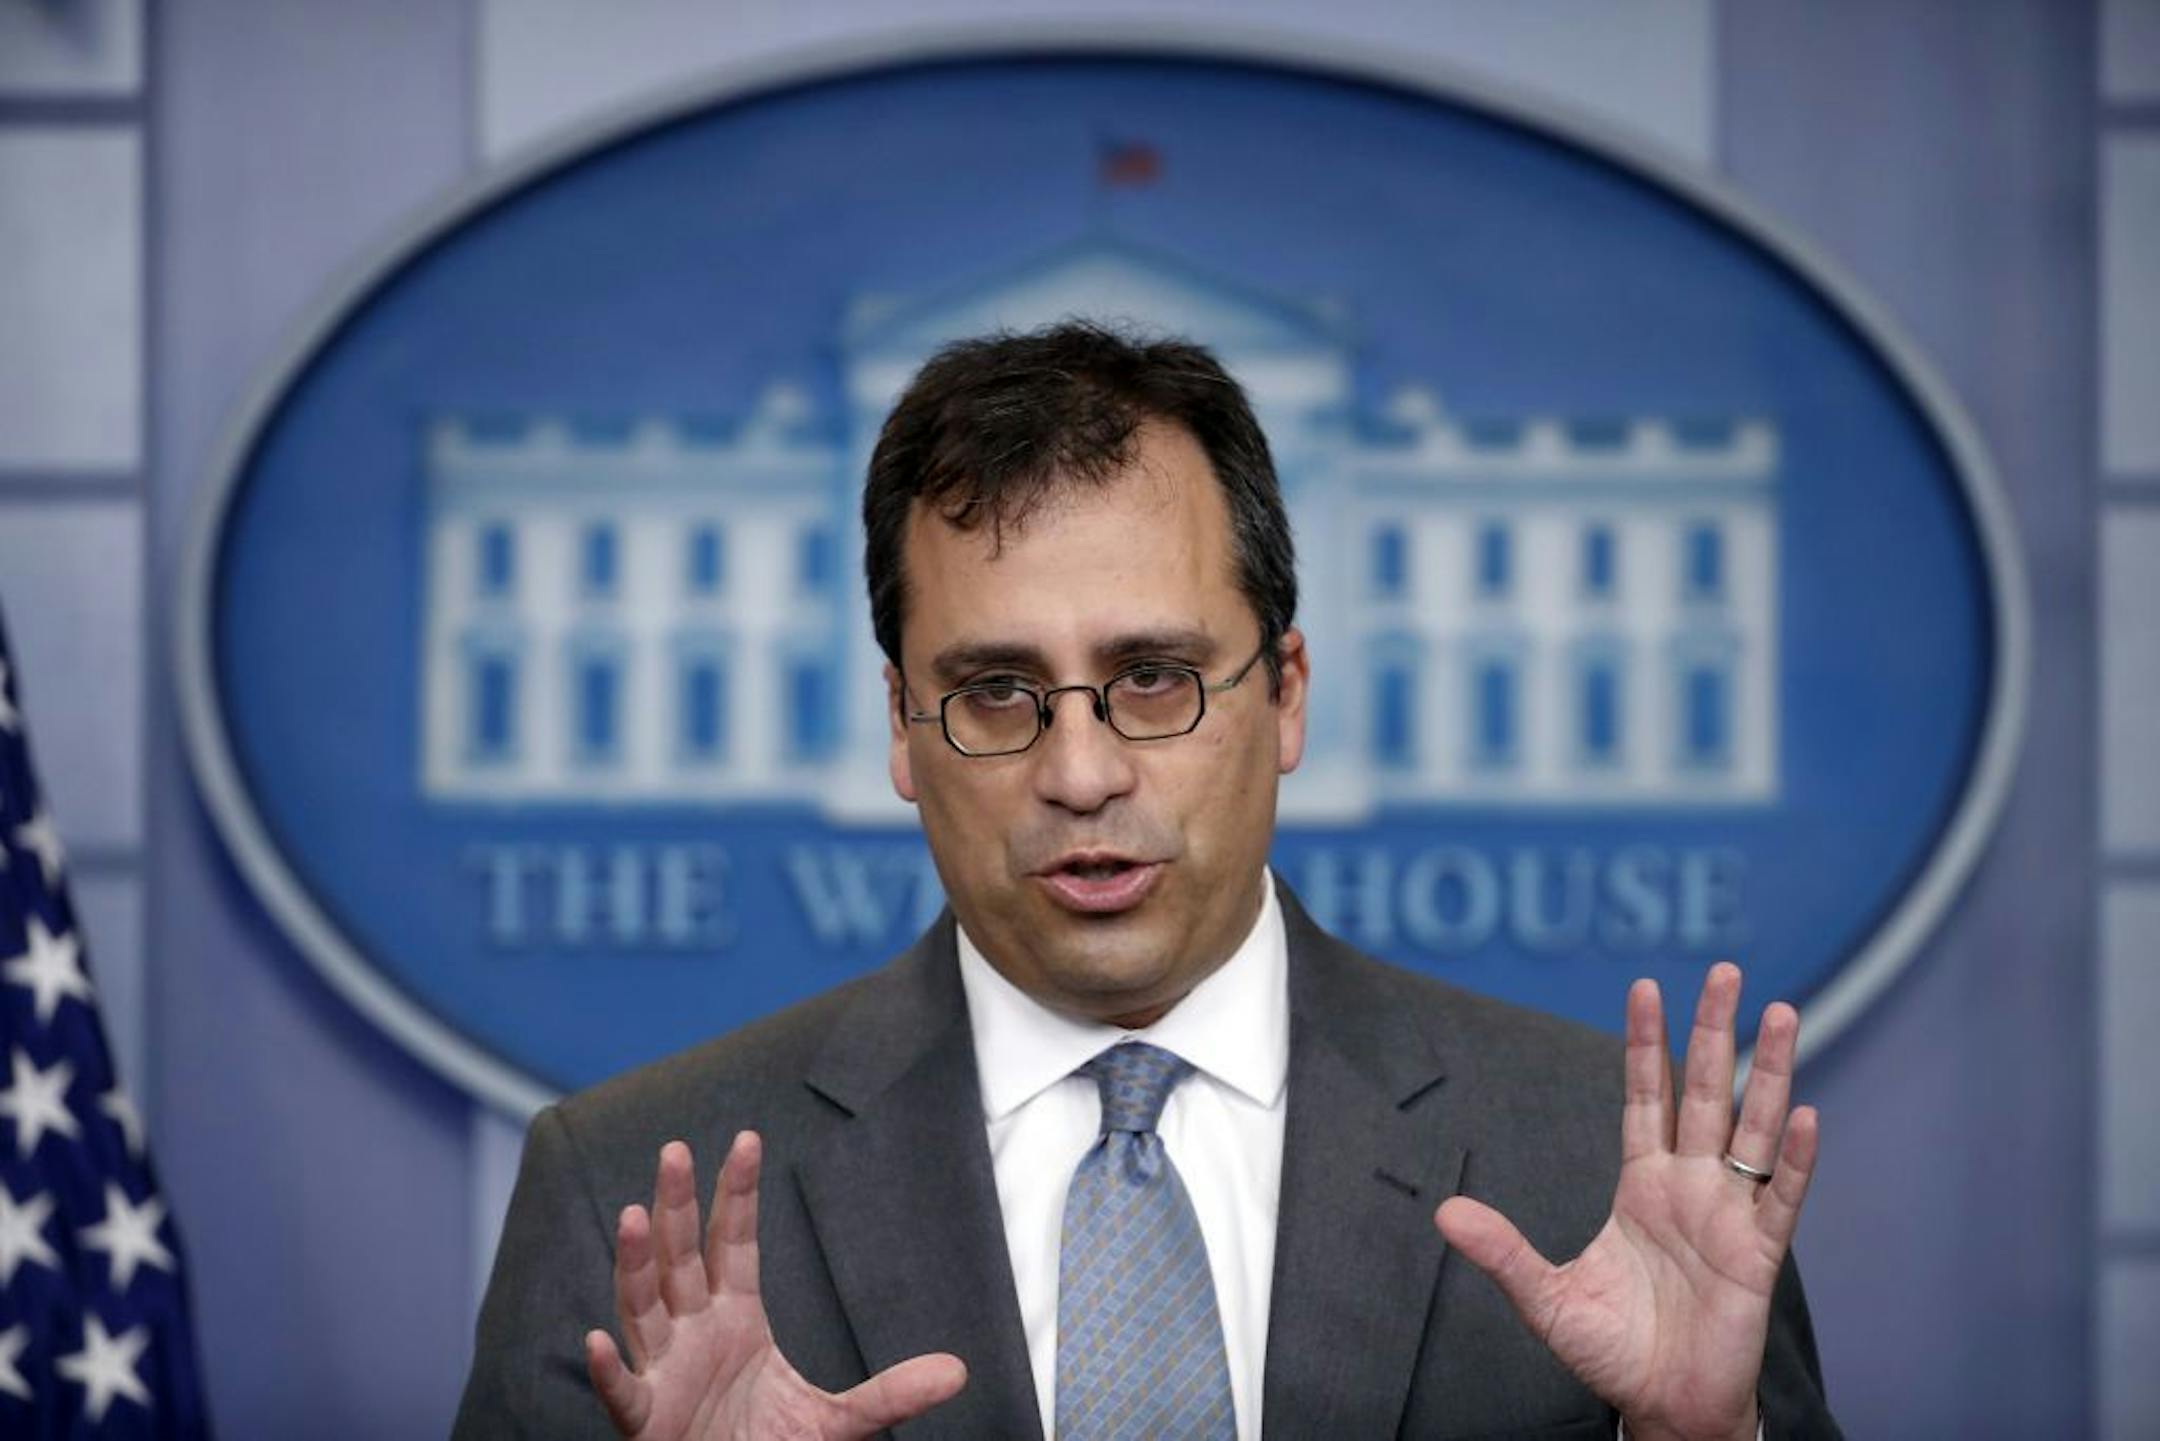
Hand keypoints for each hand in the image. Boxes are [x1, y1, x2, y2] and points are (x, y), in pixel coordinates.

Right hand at [586, 1132, 967, 1438]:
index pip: (735, 1243)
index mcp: (736, 1319)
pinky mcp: (648, 1421)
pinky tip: (597, 1339)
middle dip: (678, 1205)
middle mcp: (694, 1333)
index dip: (738, 1194)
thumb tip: (959, 1371)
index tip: (748, 1140)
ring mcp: (666, 1372)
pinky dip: (608, 1369)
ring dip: (635, 1264)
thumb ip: (891, 1393)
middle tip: (674, 1150)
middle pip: (681, 1258)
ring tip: (634, 1216)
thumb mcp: (837, 1421)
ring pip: (643, 1307)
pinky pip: (625, 1392)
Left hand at [1434, 964, 1816, 1440]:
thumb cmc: (1613, 1352)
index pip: (1645, 1097)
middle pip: (1704, 1092)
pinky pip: (1781, 1197)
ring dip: (1767, 1071)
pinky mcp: (1758, 1255)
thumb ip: (1501, 1251)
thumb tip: (1442, 1212)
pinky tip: (1803, 1115)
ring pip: (1752, 1127)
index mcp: (1642, 1184)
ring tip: (1780, 1012)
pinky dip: (1795, 1157)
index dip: (1647, 1044)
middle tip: (1725, 971)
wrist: (1663, 1410)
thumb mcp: (1546, 1296)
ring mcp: (1728, 1215)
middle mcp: (1689, 1186)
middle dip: (1714, 1032)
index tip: (1646, 987)